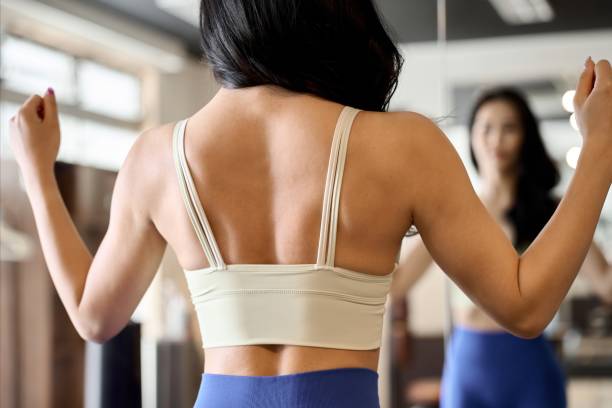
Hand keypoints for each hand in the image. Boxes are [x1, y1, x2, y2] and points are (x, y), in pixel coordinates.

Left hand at [9, 88, 60, 180]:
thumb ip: (51, 104)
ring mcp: (11, 129)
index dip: (47, 108)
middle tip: (48, 132)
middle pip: (32, 108)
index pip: (37, 98)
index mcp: (23, 112)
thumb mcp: (53, 123)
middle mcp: (14, 118)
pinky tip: (36, 146)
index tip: (50, 122)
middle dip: (42, 116)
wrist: (36, 169)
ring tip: (42, 140)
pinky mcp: (13, 139)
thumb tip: (49, 90)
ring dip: (37, 125)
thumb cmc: (47, 146)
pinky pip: (24, 130)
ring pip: (28, 120)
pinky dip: (32, 134)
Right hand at [573, 58, 611, 176]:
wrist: (606, 147)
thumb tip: (588, 61)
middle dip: (604, 84)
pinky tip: (610, 115)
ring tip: (607, 112)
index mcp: (606, 86)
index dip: (594, 74)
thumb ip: (583, 79)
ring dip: (609, 95)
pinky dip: (610, 105)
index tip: (592, 89)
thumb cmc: (590, 126)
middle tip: (599, 105)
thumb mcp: (579, 103)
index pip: (603, 64)